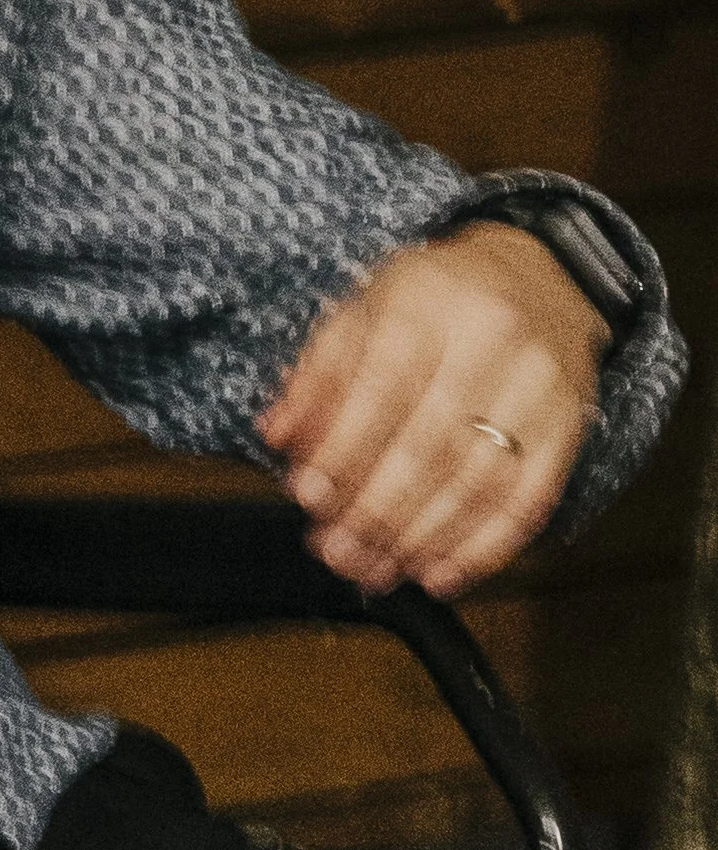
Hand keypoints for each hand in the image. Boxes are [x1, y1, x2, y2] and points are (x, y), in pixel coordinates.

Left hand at [256, 223, 607, 598]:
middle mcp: (489, 341)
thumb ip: (319, 372)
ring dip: (420, 540)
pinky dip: (482, 549)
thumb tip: (278, 437)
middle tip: (335, 551)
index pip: (382, 388)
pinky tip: (439, 575)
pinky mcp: (570, 427)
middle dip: (375, 510)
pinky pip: (528, 501)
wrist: (542, 275)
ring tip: (373, 570)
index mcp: (426, 301)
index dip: (343, 449)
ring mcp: (538, 387)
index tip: (307, 496)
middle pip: (430, 444)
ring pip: (478, 482)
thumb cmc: (435, 299)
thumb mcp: (365, 308)